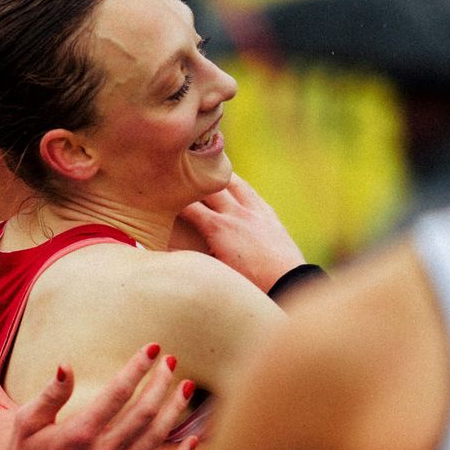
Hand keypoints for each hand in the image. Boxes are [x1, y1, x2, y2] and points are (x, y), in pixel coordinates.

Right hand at [0, 344, 198, 449]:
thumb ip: (51, 393)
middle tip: (172, 361)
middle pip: (144, 412)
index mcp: (79, 433)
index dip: (138, 367)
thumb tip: (68, 363)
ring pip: (156, 438)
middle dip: (162, 383)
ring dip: (174, 410)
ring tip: (186, 386)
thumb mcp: (26, 421)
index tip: (152, 348)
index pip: (119, 392)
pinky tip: (193, 440)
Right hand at [178, 174, 303, 291]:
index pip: (188, 205)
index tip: (161, 189)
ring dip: (221, 174)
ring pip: (237, 184)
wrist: (288, 284)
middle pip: (211, 187)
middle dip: (194, 175)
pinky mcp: (271, 218)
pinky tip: (240, 187)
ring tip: (211, 164)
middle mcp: (237, 215)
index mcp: (218, 228)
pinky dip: (242, 188)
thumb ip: (194, 260)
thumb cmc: (250, 285)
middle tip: (182, 164)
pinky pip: (254, 195)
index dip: (172, 197)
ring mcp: (256, 214)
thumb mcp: (216, 273)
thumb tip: (171, 256)